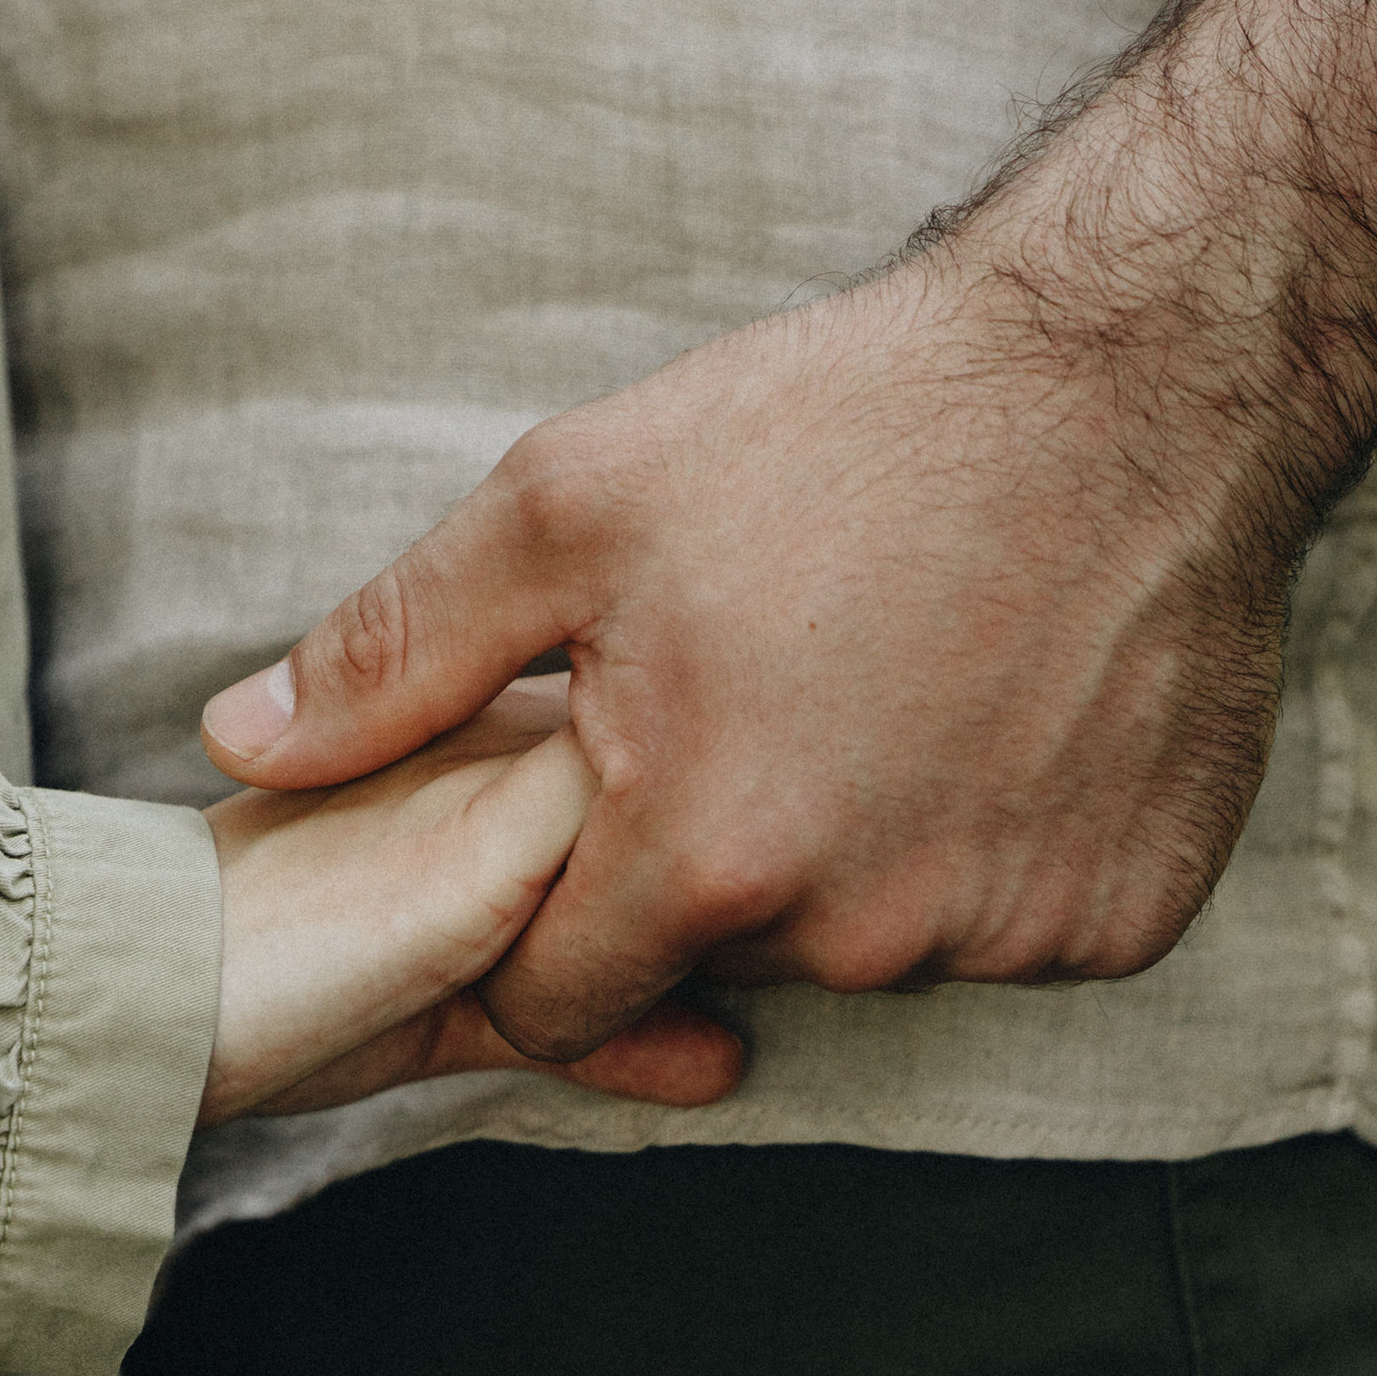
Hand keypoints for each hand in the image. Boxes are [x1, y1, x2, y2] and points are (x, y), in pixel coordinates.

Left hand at [199, 246, 1300, 1062]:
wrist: (1134, 376)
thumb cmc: (839, 428)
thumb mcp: (573, 503)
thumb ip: (398, 651)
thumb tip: (242, 741)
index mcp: (708, 859)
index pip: (560, 1000)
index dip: (542, 917)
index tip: (579, 820)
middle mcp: (862, 935)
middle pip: (722, 969)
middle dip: (707, 871)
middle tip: (746, 705)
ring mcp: (1007, 934)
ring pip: (869, 948)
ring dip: (851, 858)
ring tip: (874, 690)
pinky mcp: (1124, 916)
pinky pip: (1009, 925)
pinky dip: (987, 849)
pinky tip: (990, 716)